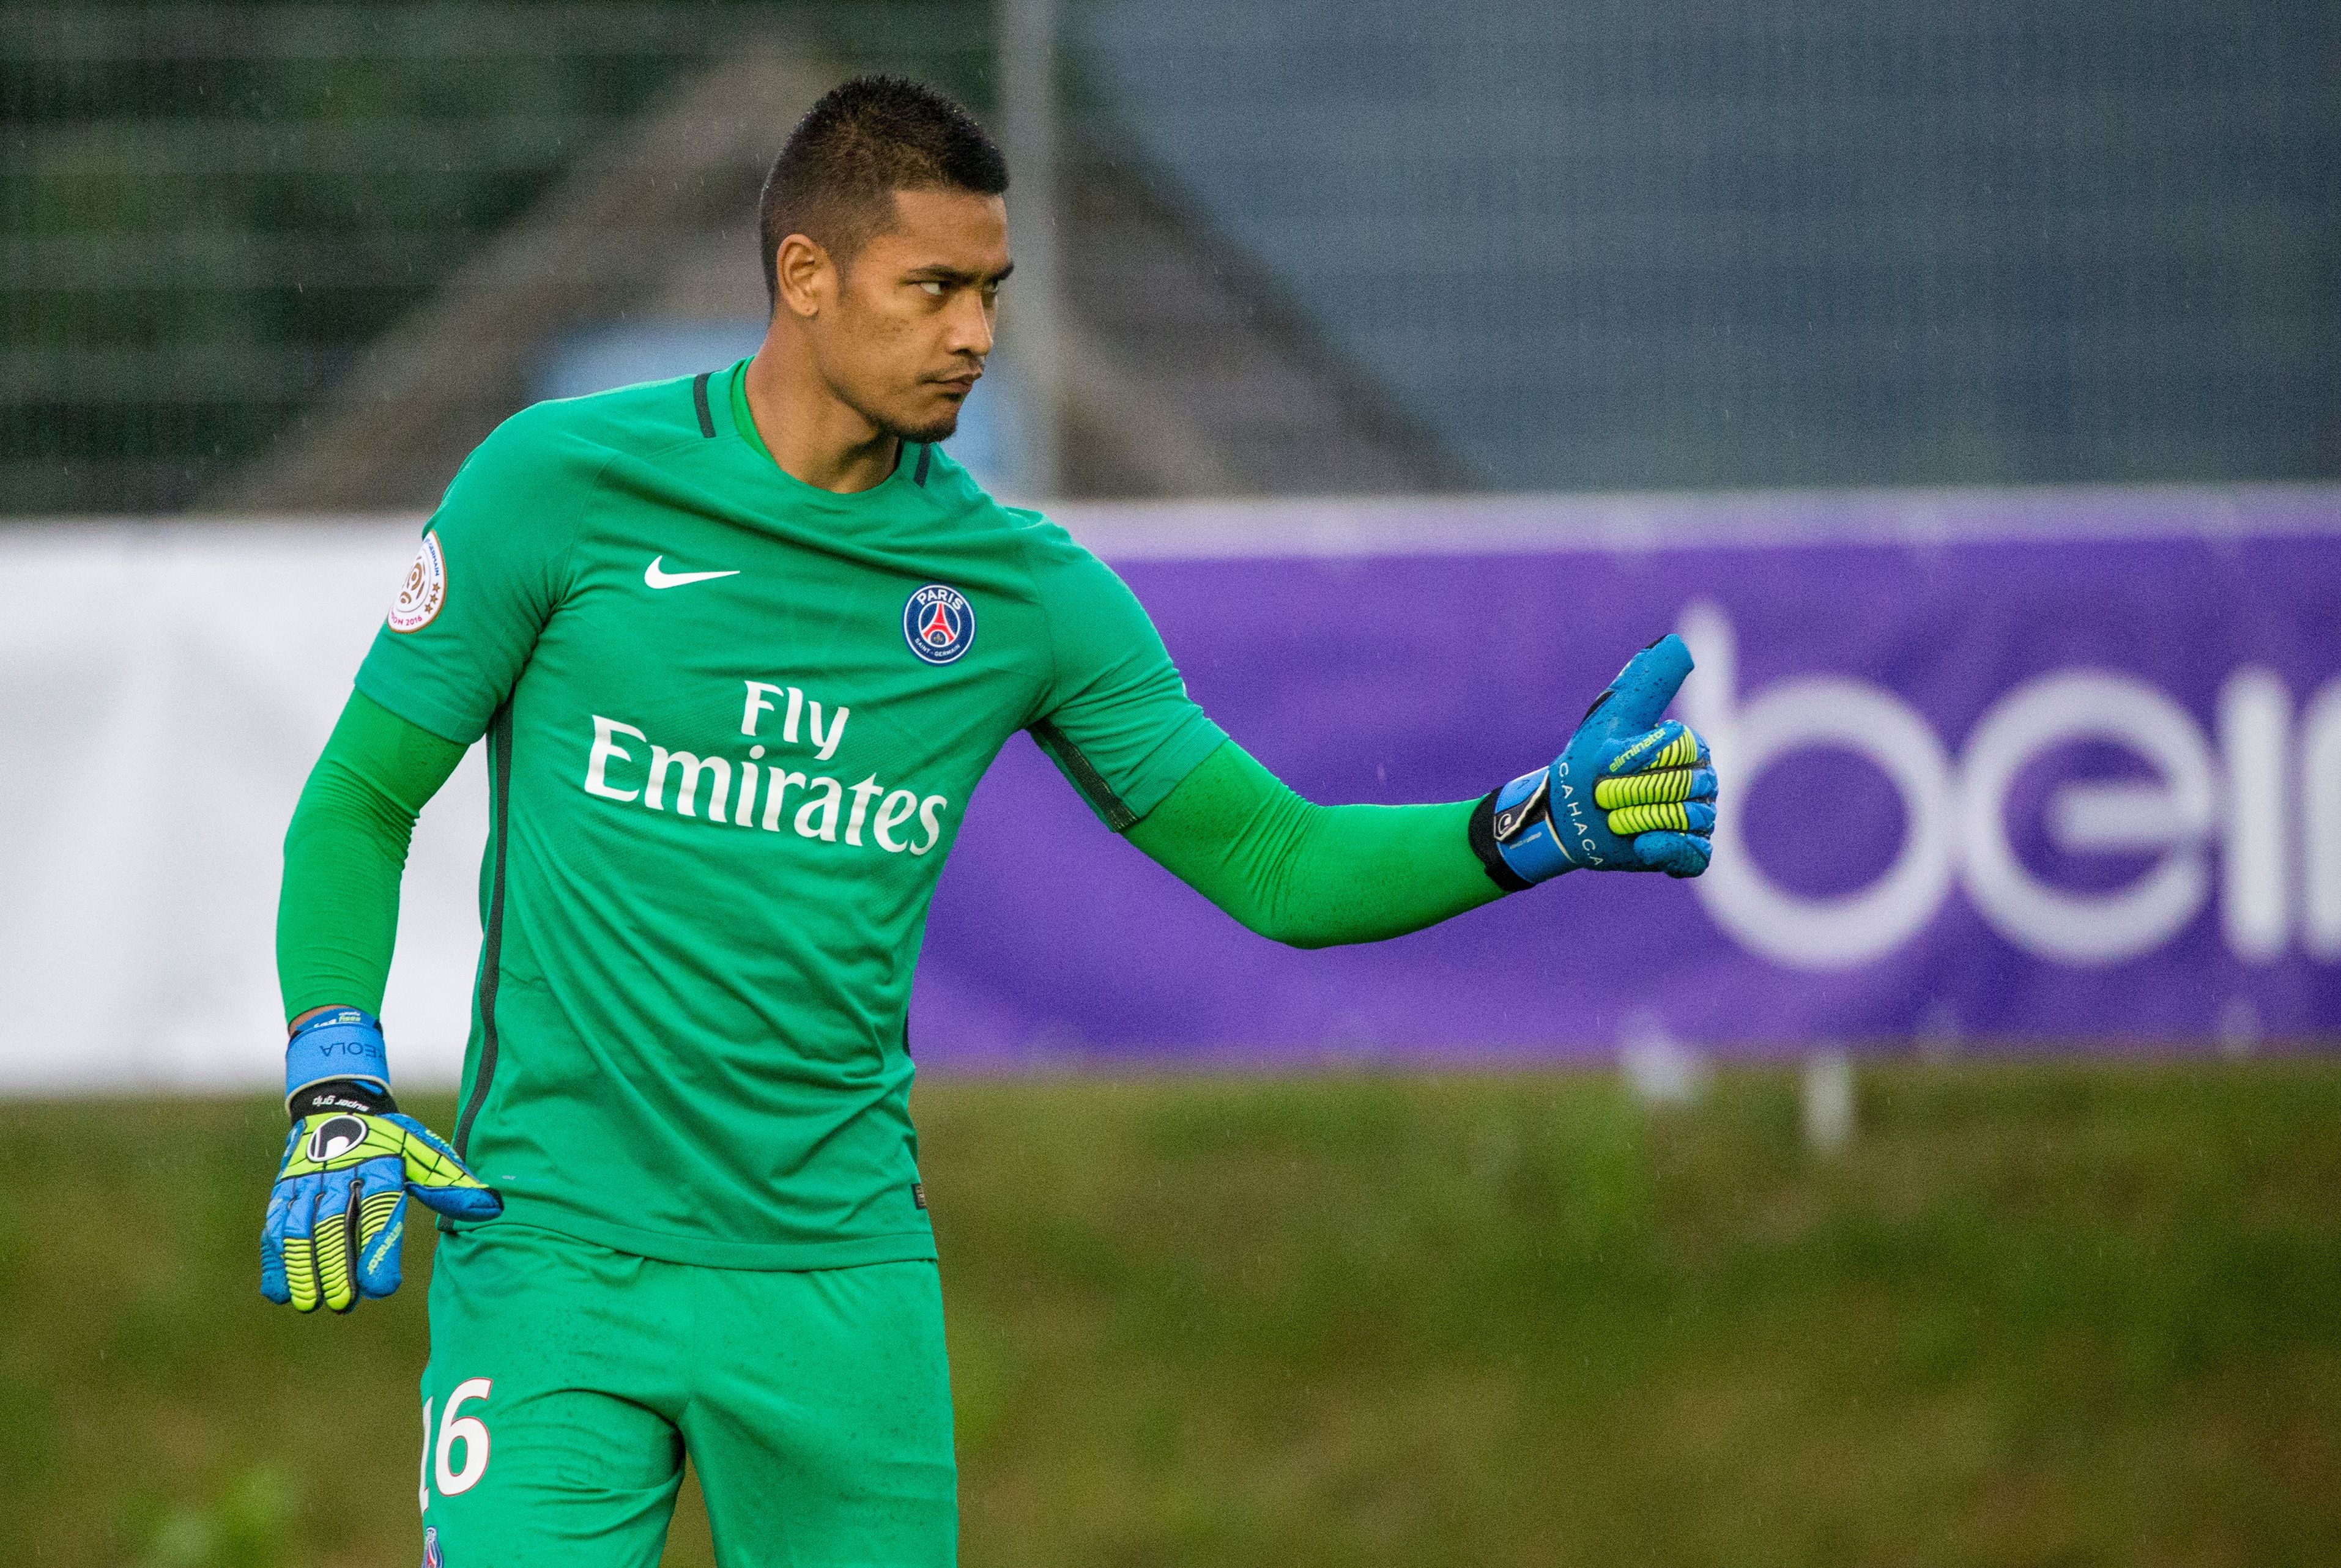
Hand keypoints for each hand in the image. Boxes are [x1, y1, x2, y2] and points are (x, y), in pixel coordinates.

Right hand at [261, 1107, 500, 1312]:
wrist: (337, 1109)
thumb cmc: (389, 1142)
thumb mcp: (422, 1153)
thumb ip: (450, 1183)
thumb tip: (491, 1208)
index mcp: (378, 1165)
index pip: (379, 1207)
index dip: (379, 1247)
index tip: (382, 1289)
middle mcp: (338, 1174)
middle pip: (333, 1223)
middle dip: (336, 1265)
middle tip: (343, 1303)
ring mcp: (305, 1183)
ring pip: (297, 1228)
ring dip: (301, 1267)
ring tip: (310, 1303)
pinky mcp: (282, 1193)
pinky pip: (273, 1228)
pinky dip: (275, 1260)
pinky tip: (279, 1294)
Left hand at [1488, 633, 1716, 881]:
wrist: (1564, 811)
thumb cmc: (1589, 760)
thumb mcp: (1616, 716)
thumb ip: (1648, 681)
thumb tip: (1679, 644)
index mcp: (1689, 750)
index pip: (1685, 748)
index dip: (1642, 758)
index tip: (1609, 764)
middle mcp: (1699, 784)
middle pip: (1689, 786)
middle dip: (1637, 790)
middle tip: (1605, 795)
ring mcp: (1694, 821)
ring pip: (1692, 819)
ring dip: (1642, 818)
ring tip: (1614, 819)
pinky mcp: (1683, 855)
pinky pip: (1697, 856)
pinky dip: (1669, 850)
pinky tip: (1642, 845)